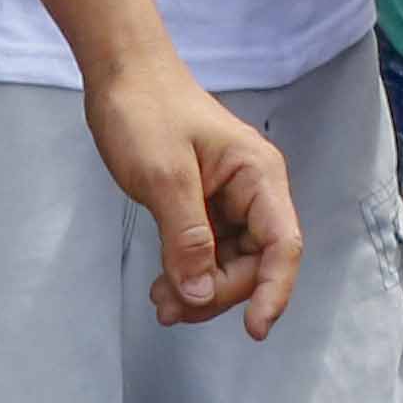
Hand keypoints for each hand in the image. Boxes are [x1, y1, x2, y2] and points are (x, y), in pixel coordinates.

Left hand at [90, 54, 305, 337]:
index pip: (283, 245)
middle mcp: (253, 191)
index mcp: (259, 176)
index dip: (274, 291)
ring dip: (200, 289)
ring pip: (230, 263)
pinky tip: (162, 287)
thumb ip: (187, 238)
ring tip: (160, 303)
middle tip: (171, 309)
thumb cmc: (145, 110)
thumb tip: (201, 293)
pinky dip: (187, 274)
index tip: (254, 330)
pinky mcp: (204, 207)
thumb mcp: (164, 176)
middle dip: (219, 292)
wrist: (119, 72)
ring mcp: (229, 201)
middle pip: (255, 263)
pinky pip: (206, 252)